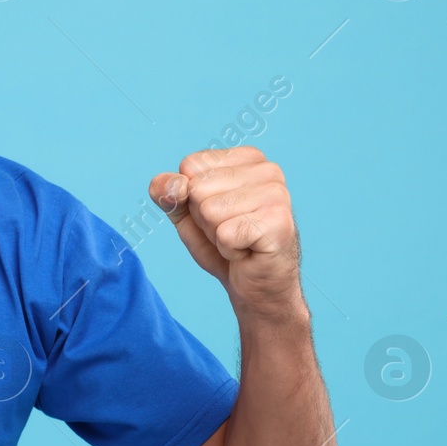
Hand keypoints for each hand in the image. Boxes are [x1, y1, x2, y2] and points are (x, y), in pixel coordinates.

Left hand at [149, 145, 303, 316]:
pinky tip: (248, 251)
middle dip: (204, 219)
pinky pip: (225, 234)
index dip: (191, 198)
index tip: (218, 213)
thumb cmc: (224, 245)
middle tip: (230, 231)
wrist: (257, 288)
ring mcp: (277, 194)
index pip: (190, 165)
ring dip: (216, 235)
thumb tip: (172, 184)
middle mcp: (267, 169)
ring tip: (239, 240)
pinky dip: (228, 250)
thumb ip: (167, 192)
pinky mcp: (279, 222)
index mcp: (247, 157)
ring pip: (210, 211)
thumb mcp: (185, 214)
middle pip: (197, 188)